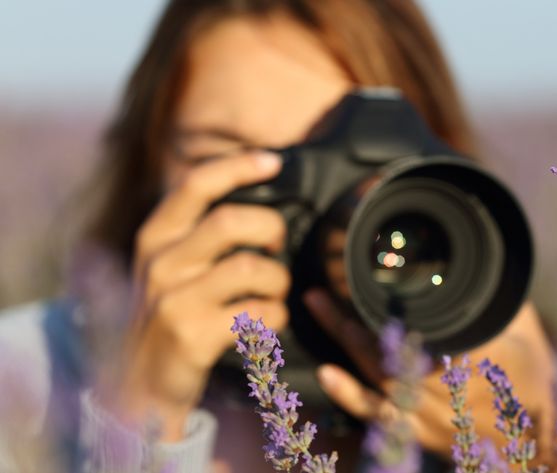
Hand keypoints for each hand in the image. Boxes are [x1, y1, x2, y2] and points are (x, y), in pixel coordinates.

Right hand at [98, 151, 289, 440]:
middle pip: (230, 221)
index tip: (274, 160)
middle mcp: (159, 262)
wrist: (142, 385)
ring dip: (278, 279)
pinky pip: (258, 312)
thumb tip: (254, 196)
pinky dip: (276, 315)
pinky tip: (268, 322)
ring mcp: (173, 299)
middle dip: (270, 228)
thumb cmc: (172, 315)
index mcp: (155, 236)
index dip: (238, 166)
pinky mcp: (192, 334)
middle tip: (278, 245)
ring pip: (250, 268)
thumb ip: (200, 233)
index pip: (196, 184)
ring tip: (275, 292)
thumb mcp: (169, 266)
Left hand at [303, 289, 556, 461]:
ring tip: (319, 305)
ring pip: (381, 376)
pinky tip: (326, 372)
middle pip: (397, 350)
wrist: (534, 434)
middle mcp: (455, 391)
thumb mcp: (523, 328)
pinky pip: (380, 416)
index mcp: (484, 359)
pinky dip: (350, 395)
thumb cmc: (527, 373)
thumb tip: (478, 259)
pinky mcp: (420, 433)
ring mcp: (434, 416)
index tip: (377, 281)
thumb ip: (496, 300)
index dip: (404, 310)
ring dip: (346, 340)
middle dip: (358, 317)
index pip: (438, 330)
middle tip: (329, 284)